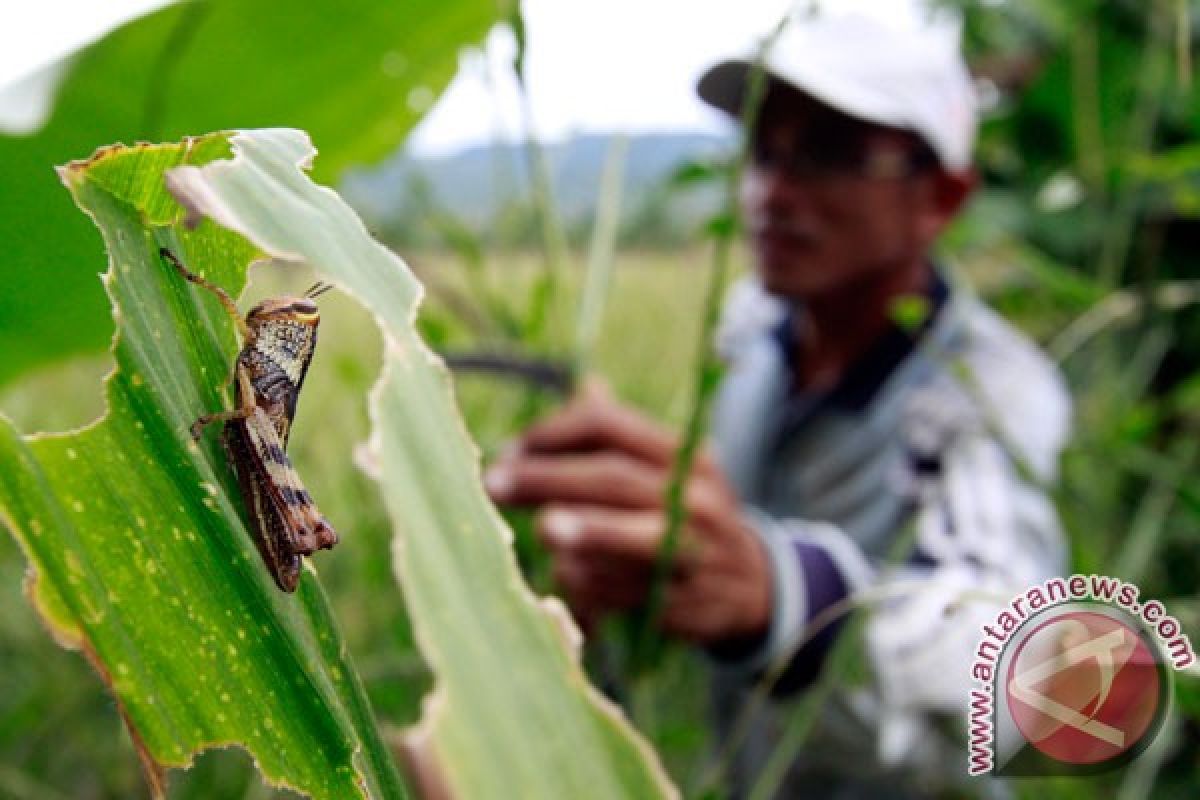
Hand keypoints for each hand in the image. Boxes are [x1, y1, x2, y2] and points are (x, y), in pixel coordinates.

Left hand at [484, 382, 771, 645]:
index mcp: (686, 456)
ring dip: (574, 533)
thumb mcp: (674, 469)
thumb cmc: (689, 514)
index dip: (555, 432)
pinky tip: (564, 573)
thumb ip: (625, 435)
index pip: (612, 425)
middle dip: (547, 479)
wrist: (751, 587)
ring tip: (541, 528)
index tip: (513, 448)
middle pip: (612, 478)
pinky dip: (585, 581)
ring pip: (622, 538)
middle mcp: (694, 499)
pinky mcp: (679, 602)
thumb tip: (586, 384)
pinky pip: (619, 589)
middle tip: (494, 484)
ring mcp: (691, 552)